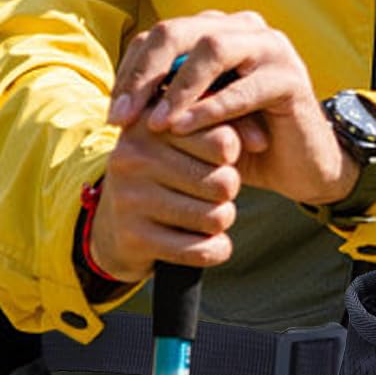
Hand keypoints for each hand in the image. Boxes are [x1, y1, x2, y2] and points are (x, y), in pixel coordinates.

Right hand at [89, 115, 242, 282]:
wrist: (112, 224)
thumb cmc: (168, 173)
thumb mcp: (190, 141)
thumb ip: (233, 128)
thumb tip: (262, 142)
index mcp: (151, 124)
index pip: (223, 141)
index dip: (233, 156)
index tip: (222, 159)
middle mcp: (134, 156)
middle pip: (224, 182)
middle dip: (229, 192)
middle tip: (214, 192)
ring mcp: (130, 198)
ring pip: (216, 217)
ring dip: (222, 220)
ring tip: (208, 214)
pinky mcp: (133, 237)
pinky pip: (201, 250)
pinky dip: (216, 250)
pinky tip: (210, 243)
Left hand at [109, 12, 357, 208]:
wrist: (300, 166)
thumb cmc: (239, 141)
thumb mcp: (195, 120)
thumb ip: (166, 103)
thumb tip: (119, 106)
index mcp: (216, 31)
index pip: (159, 36)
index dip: (131, 72)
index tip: (114, 116)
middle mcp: (243, 28)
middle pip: (179, 31)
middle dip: (146, 74)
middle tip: (124, 117)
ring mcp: (271, 47)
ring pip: (213, 48)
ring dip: (178, 87)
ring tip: (157, 124)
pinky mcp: (291, 77)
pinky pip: (244, 87)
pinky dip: (210, 108)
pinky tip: (185, 130)